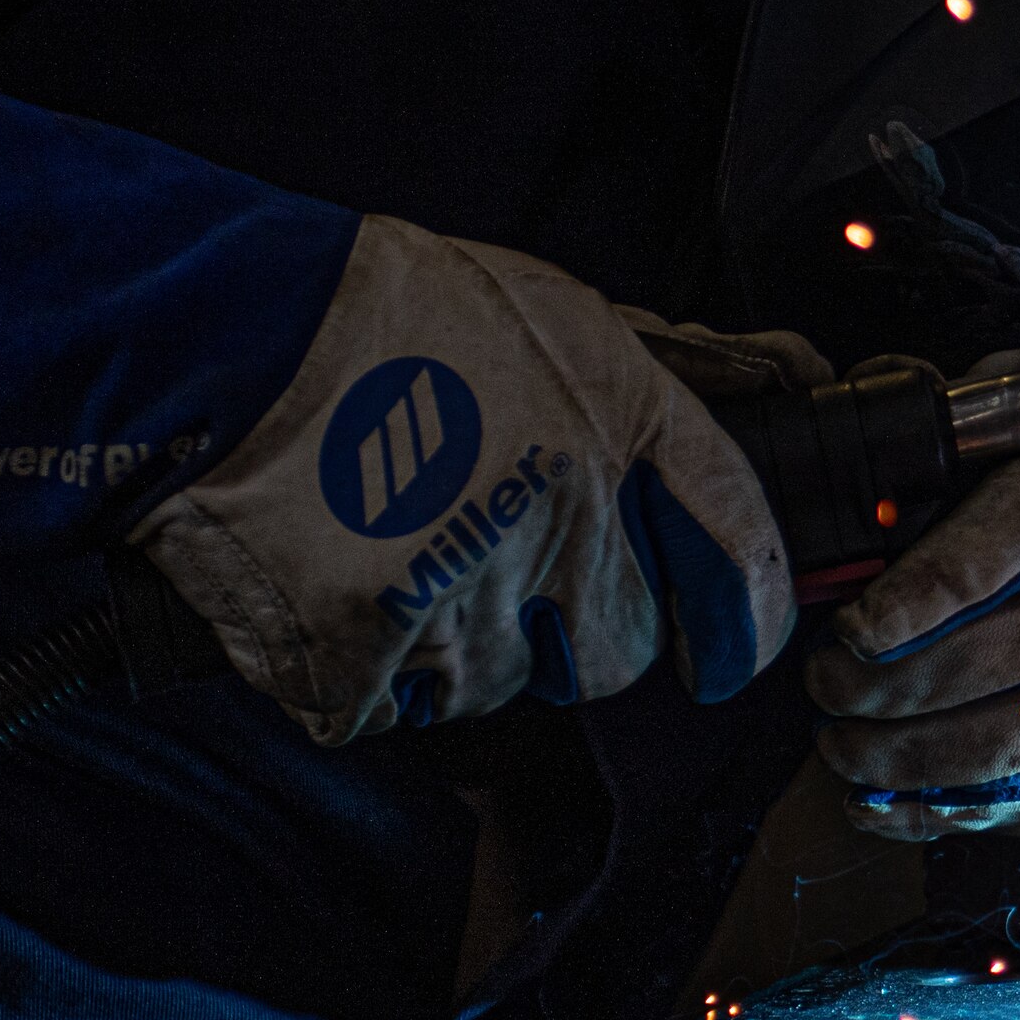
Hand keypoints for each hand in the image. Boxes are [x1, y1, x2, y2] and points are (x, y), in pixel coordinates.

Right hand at [134, 216, 799, 743]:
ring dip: (471, 642)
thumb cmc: (397, 315)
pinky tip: (349, 581)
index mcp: (621, 431)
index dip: (755, 616)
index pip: (744, 554)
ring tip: (408, 544)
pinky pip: (397, 707)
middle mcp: (559, 525)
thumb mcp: (565, 311)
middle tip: (509, 557)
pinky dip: (374, 668)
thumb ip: (686, 362)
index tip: (737, 641)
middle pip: (619, 653)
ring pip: (506, 686)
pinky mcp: (360, 665)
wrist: (223, 338)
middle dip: (581, 626)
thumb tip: (795, 370)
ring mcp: (458, 604)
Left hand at [806, 352, 1019, 839]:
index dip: (946, 582)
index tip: (861, 629)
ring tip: (848, 751)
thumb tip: (850, 506)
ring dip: (941, 755)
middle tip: (831, 688)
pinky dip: (976, 812)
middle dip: (923, 678)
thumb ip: (941, 450)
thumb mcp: (1018, 428)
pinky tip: (895, 804)